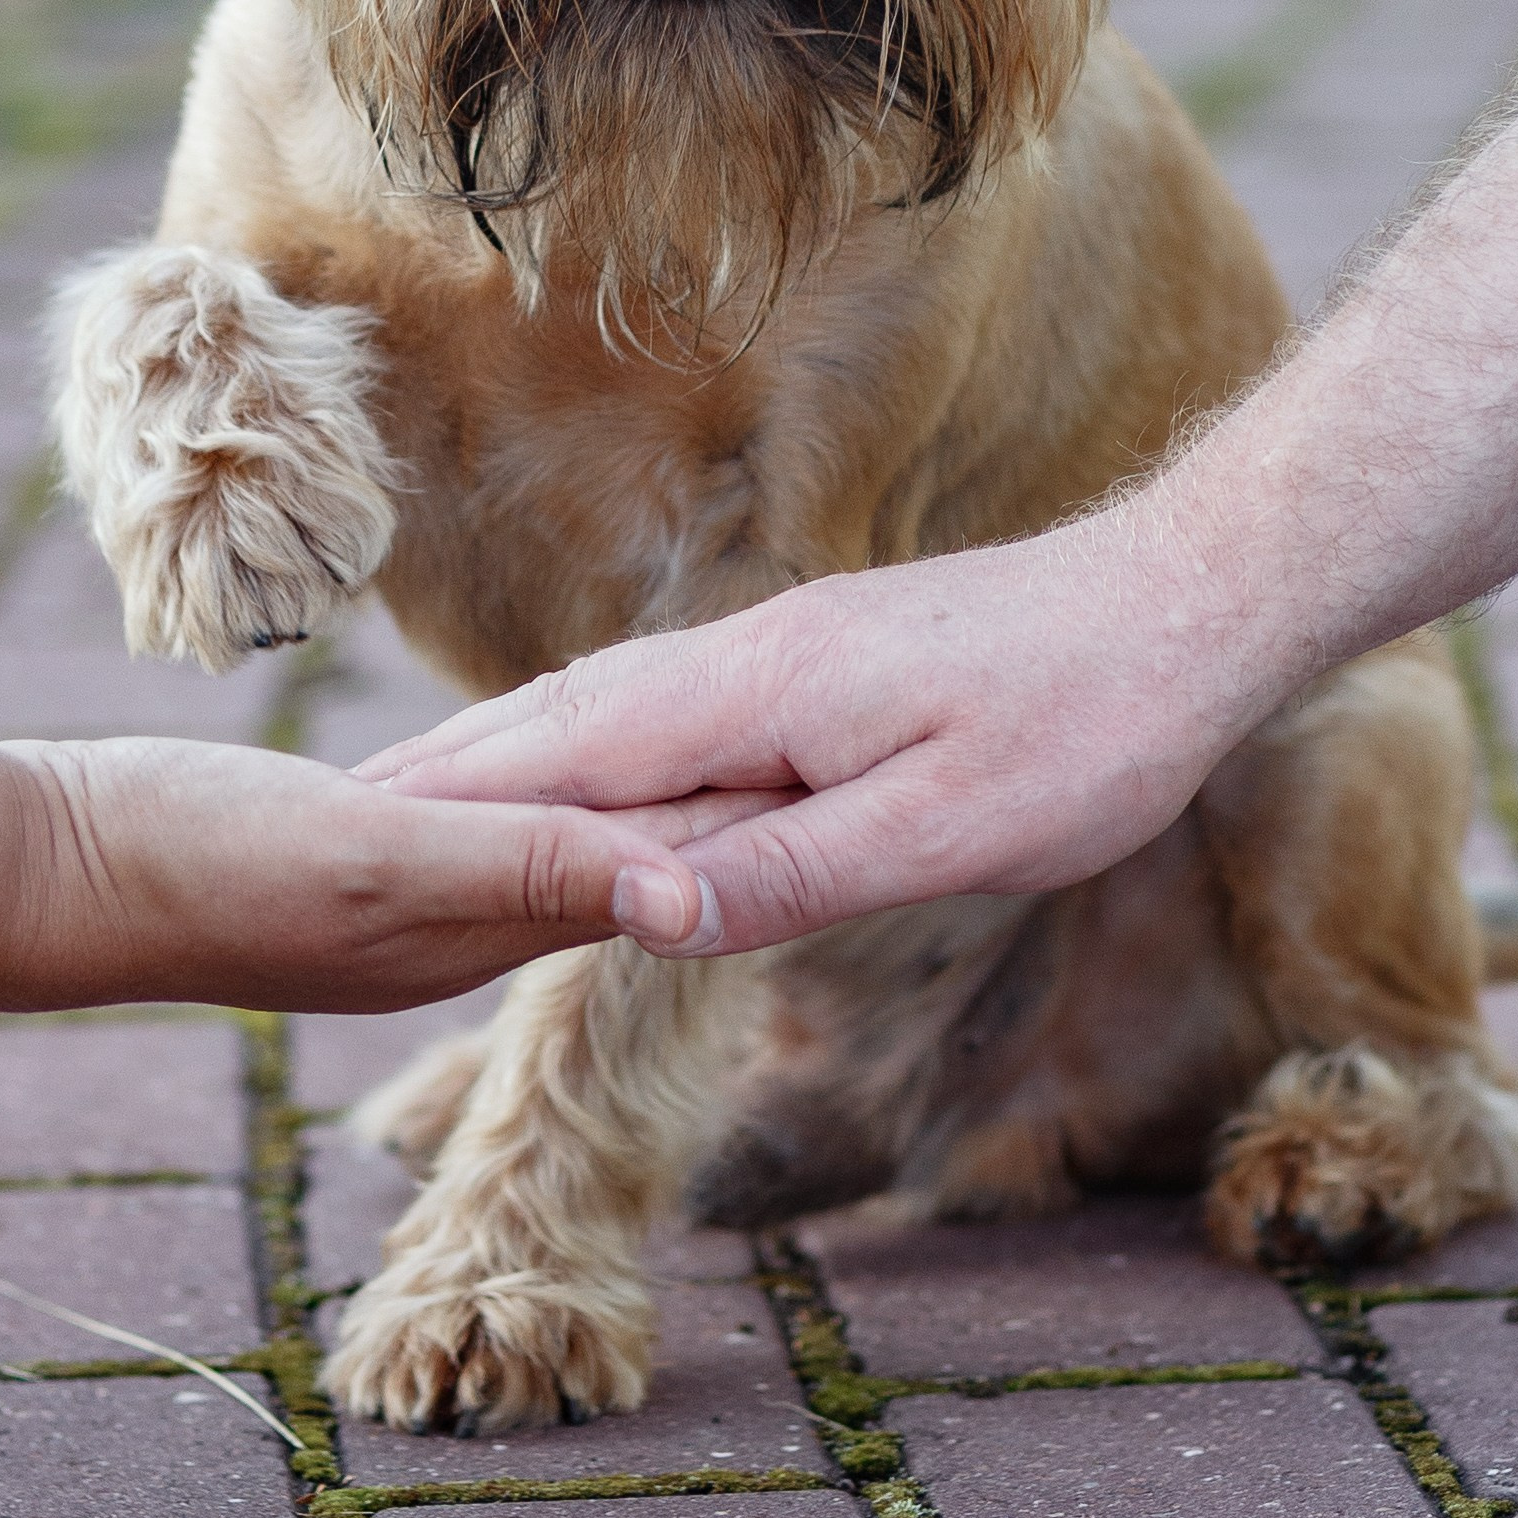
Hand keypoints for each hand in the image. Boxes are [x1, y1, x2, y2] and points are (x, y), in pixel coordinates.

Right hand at [4, 734, 785, 1009]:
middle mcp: (460, 919)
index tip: (859, 763)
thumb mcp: (373, 856)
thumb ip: (527, 868)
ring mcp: (404, 895)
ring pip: (564, 843)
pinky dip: (549, 803)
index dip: (752, 810)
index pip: (654, 858)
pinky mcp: (352, 859)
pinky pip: (490, 828)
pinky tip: (555, 777)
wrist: (41, 876)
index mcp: (484, 916)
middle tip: (839, 751)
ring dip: (644, 810)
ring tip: (738, 760)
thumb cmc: (196, 865)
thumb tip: (688, 894)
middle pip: (626, 855)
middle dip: (723, 812)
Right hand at [357, 528, 1244, 956]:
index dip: (451, 803)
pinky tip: (582, 772)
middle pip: (560, 718)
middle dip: (446, 774)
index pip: (563, 753)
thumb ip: (791, 871)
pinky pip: (666, 706)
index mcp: (758, 693)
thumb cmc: (1088, 725)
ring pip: (609, 706)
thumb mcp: (946, 830)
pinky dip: (589, 743)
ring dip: (507, 755)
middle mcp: (746, 655)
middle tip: (329, 828)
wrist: (1188, 600)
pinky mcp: (820, 660)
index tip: (341, 838)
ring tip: (414, 806)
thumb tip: (642, 917)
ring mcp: (780, 650)